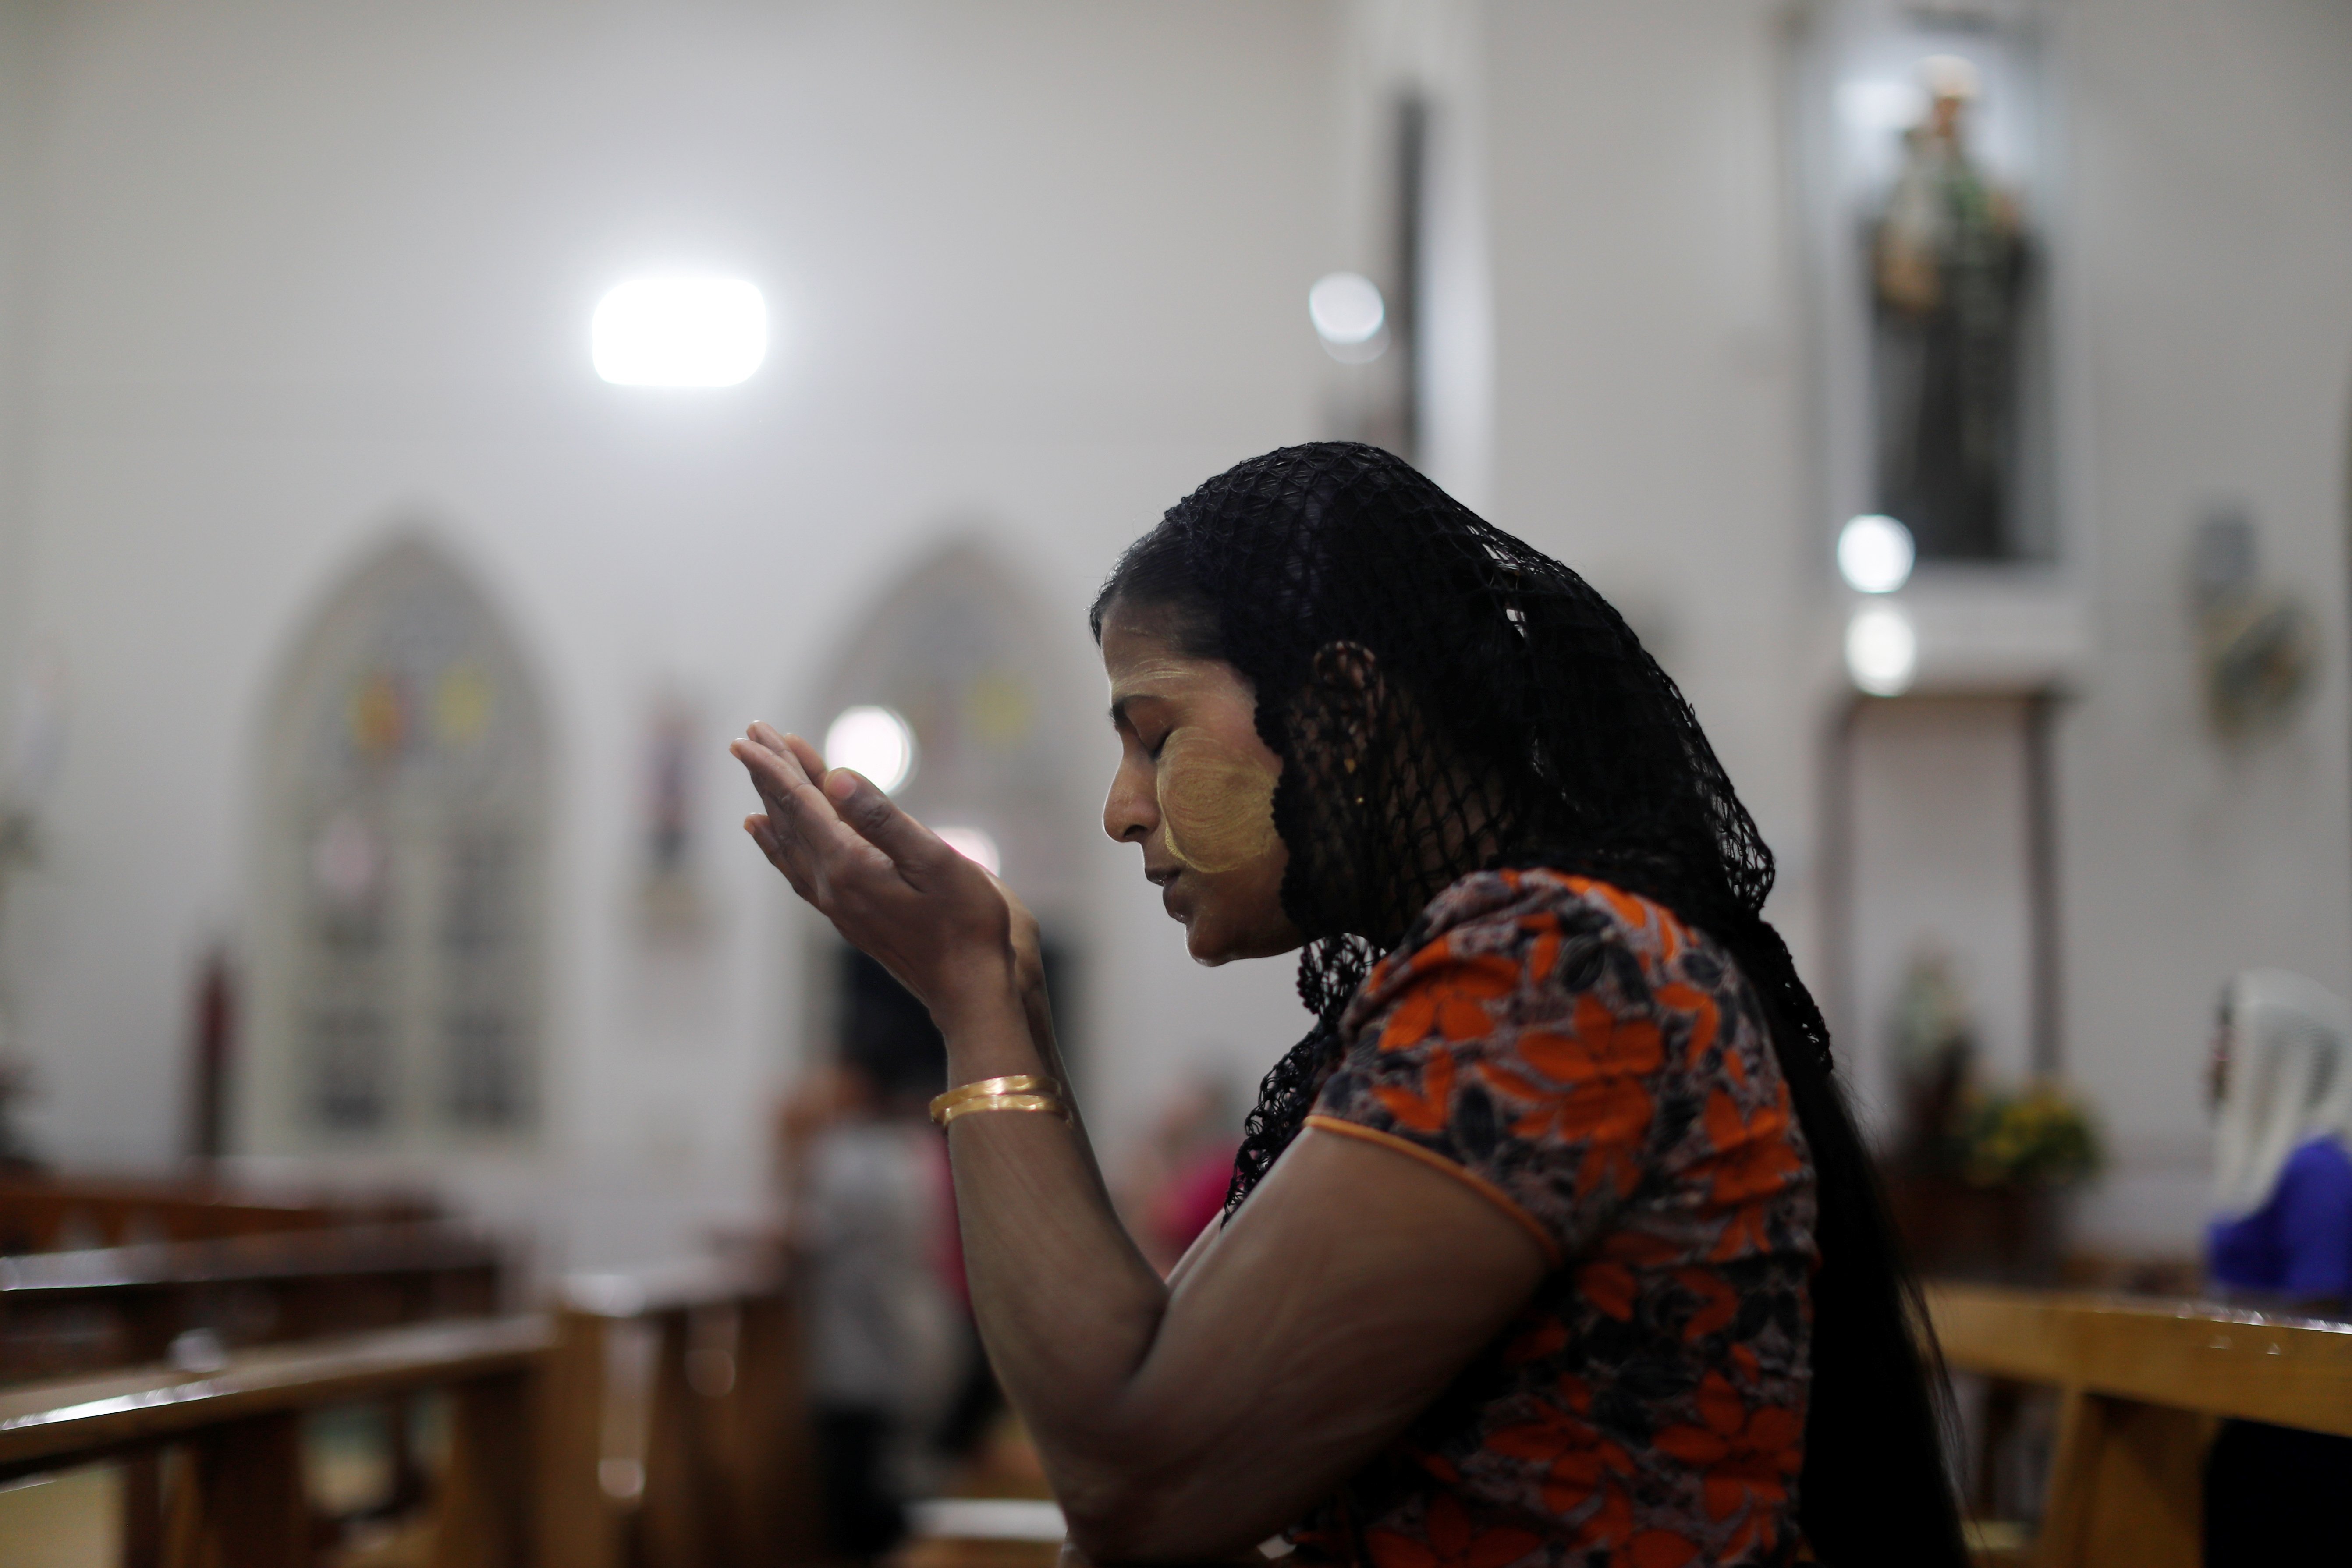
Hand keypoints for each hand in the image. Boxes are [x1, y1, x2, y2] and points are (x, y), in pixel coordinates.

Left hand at [731, 722, 1015, 1022]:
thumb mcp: (933, 860)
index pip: (801, 803)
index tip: (748, 734)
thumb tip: (836, 775)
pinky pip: (798, 868)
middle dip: (769, 774)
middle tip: (750, 735)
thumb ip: (881, 817)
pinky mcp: (847, 916)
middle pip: (788, 818)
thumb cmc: (965, 921)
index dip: (775, 765)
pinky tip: (769, 835)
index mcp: (848, 865)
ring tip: (757, 776)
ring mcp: (836, 904)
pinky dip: (778, 843)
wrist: (969, 987)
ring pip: (790, 842)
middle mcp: (831, 885)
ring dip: (773, 804)